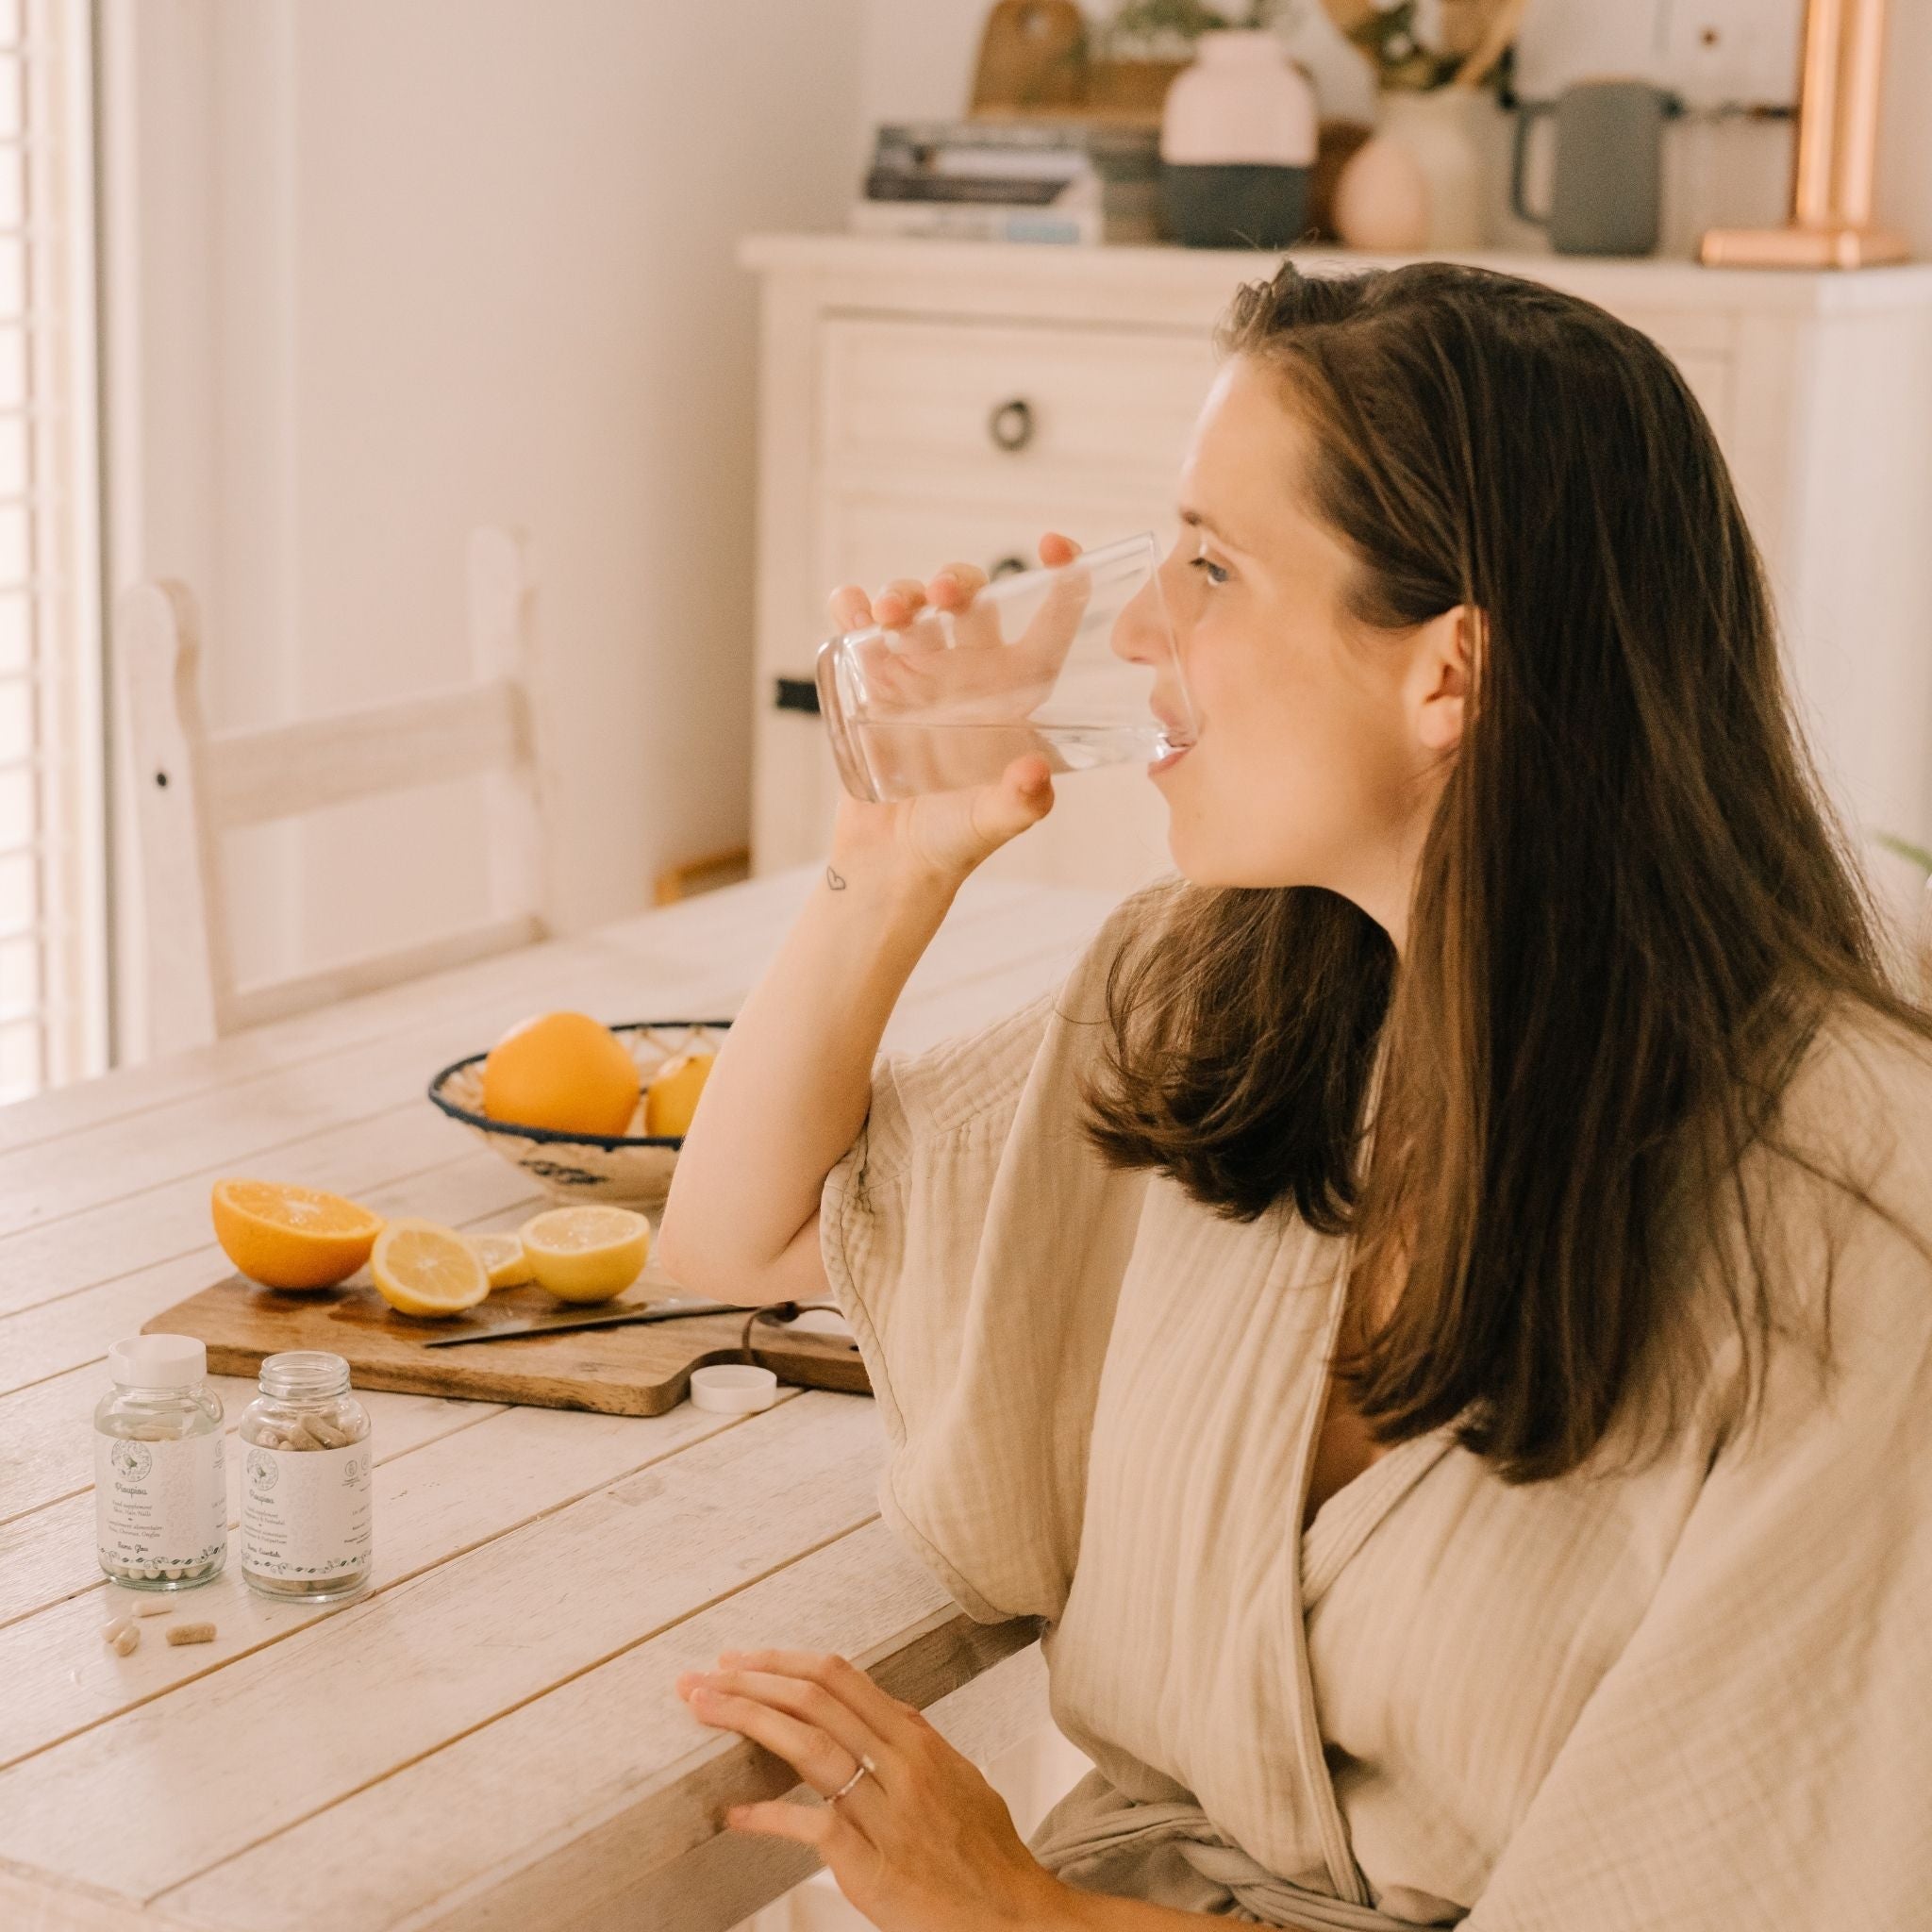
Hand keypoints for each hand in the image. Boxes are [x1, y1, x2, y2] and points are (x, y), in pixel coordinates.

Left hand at [676, 1645, 1075, 1931]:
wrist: (1014, 1916)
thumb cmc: (987, 1854)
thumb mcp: (961, 1779)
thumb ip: (917, 1742)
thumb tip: (884, 1709)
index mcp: (918, 1741)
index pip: (841, 1678)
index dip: (784, 1662)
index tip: (742, 1658)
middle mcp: (902, 1767)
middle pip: (816, 1701)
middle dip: (751, 1682)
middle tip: (703, 1676)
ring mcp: (886, 1815)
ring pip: (809, 1748)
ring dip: (747, 1721)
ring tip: (703, 1709)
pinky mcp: (872, 1865)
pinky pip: (811, 1826)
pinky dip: (767, 1816)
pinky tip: (734, 1813)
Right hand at [826, 533, 1081, 885]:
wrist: (891, 862)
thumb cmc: (955, 840)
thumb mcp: (992, 822)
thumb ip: (1020, 803)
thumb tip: (1033, 774)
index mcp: (1015, 692)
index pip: (1048, 624)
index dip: (1062, 579)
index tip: (1056, 544)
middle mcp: (969, 673)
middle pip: (970, 601)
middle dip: (956, 581)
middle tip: (942, 595)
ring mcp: (917, 673)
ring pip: (913, 607)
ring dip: (900, 594)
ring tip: (885, 614)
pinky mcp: (870, 682)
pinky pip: (859, 629)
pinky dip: (852, 609)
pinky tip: (849, 608)